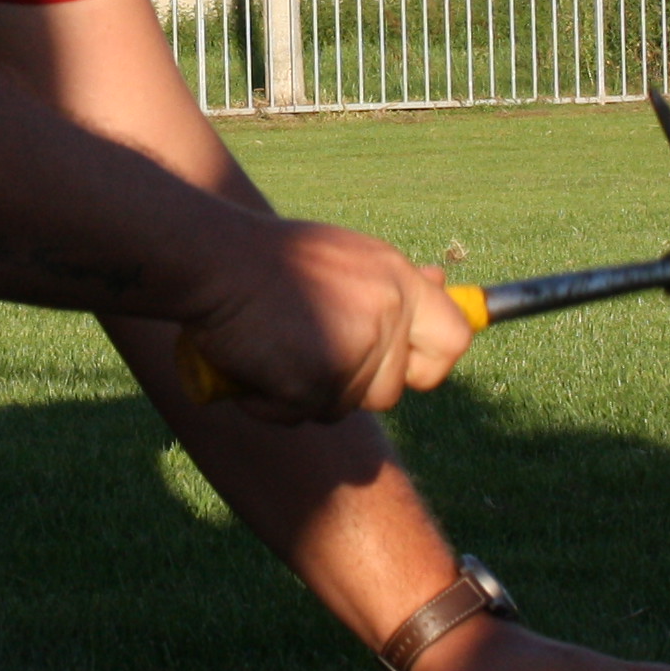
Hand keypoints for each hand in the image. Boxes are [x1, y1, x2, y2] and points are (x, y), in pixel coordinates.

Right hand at [175, 221, 477, 422]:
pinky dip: (273, 403)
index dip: (431, 364)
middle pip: (390, 390)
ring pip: (342, 407)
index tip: (407, 368)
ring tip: (276, 350)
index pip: (454, 339)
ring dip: (307, 394)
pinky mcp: (317, 380)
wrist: (215, 261)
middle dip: (351, 385)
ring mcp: (353, 349)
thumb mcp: (347, 255)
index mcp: (398, 280)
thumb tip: (440, 283)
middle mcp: (386, 314)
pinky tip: (254, 365)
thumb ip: (390, 281)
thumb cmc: (272, 258)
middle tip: (308, 351)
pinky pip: (301, 415)